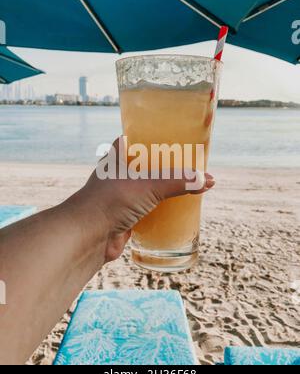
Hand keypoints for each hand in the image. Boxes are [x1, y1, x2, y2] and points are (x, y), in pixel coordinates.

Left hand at [73, 138, 214, 262]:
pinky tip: (175, 210)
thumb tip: (208, 180)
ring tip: (184, 185)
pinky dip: (160, 210)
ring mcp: (121, 197)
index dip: (148, 137)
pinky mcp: (125, 217)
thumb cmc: (111, 201)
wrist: (87, 236)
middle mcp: (117, 176)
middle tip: (184, 163)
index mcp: (116, 158)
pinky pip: (147, 210)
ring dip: (162, 190)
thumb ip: (178, 181)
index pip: (132, 140)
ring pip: (146, 189)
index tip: (168, 136)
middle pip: (144, 166)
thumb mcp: (149, 186)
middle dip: (163, 166)